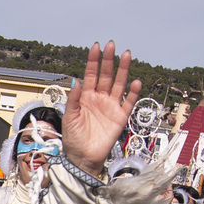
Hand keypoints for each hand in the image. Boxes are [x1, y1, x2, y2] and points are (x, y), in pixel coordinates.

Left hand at [62, 41, 140, 176]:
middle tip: (112, 45)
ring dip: (123, 70)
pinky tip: (135, 82)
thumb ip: (74, 99)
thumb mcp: (69, 117)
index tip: (96, 47)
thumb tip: (76, 81)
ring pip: (119, 84)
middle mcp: (99, 98)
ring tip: (126, 55)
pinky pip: (128, 103)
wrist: (82, 157)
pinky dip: (132, 93)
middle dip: (109, 60)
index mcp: (86, 97)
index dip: (93, 61)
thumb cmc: (73, 138)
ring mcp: (110, 106)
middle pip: (106, 75)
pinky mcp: (119, 117)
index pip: (91, 74)